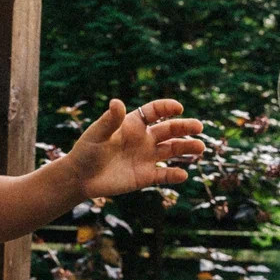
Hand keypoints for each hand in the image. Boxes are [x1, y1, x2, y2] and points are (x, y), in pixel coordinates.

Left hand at [66, 99, 204, 198]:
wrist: (80, 177)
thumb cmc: (86, 151)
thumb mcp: (97, 134)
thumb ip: (109, 121)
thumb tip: (117, 102)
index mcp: (133, 124)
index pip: (155, 112)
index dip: (167, 107)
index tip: (178, 108)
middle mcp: (144, 139)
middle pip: (170, 129)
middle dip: (185, 127)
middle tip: (198, 127)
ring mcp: (147, 157)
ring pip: (173, 150)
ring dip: (187, 148)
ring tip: (199, 148)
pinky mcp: (146, 176)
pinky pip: (165, 175)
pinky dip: (174, 175)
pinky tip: (182, 175)